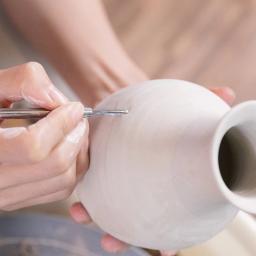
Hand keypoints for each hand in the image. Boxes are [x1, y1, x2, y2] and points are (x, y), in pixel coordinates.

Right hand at [0, 62, 87, 210]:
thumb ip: (23, 82)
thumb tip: (55, 100)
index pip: (33, 146)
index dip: (61, 124)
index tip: (74, 108)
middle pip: (55, 165)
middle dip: (76, 137)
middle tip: (79, 120)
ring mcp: (5, 195)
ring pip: (64, 181)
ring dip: (78, 152)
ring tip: (75, 132)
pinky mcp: (18, 199)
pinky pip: (61, 190)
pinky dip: (74, 167)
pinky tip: (69, 148)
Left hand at [69, 86, 235, 255]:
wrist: (141, 101)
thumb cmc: (166, 110)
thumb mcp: (184, 106)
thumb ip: (206, 102)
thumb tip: (229, 95)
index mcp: (167, 179)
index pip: (172, 214)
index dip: (170, 237)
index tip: (167, 251)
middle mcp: (145, 184)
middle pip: (137, 218)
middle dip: (125, 234)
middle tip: (112, 240)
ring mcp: (124, 177)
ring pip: (110, 205)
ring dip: (95, 215)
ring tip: (82, 214)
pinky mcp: (105, 166)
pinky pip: (93, 184)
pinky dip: (84, 193)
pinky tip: (77, 195)